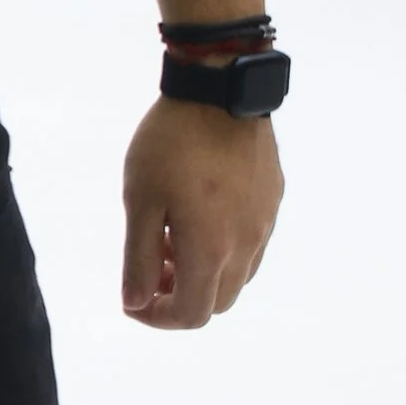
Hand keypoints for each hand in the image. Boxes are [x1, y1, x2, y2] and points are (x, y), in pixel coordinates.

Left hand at [121, 98, 281, 330]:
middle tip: (151, 266)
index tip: (133, 298)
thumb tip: (135, 302)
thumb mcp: (141, 201)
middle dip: (180, 298)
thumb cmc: (170, 143)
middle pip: (217, 303)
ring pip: (238, 276)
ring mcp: (265, 222)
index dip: (157, 317)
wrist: (220, 87)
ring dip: (203, 274)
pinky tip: (199, 213)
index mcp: (210, 250)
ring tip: (172, 237)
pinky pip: (252, 244)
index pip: (190, 315)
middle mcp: (246, 245)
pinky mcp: (273, 199)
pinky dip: (224, 250)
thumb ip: (138, 259)